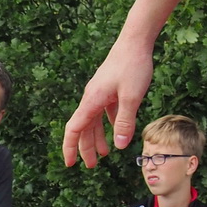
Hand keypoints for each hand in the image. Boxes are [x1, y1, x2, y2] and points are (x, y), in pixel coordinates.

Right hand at [62, 36, 155, 166]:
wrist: (136, 41)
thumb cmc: (133, 66)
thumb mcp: (132, 97)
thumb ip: (125, 121)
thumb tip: (119, 146)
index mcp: (92, 101)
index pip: (74, 129)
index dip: (70, 148)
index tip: (70, 164)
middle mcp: (92, 97)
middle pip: (84, 128)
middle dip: (86, 148)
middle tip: (92, 166)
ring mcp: (100, 92)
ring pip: (94, 120)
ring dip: (98, 137)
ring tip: (105, 154)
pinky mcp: (110, 88)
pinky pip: (105, 111)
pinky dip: (109, 123)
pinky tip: (118, 131)